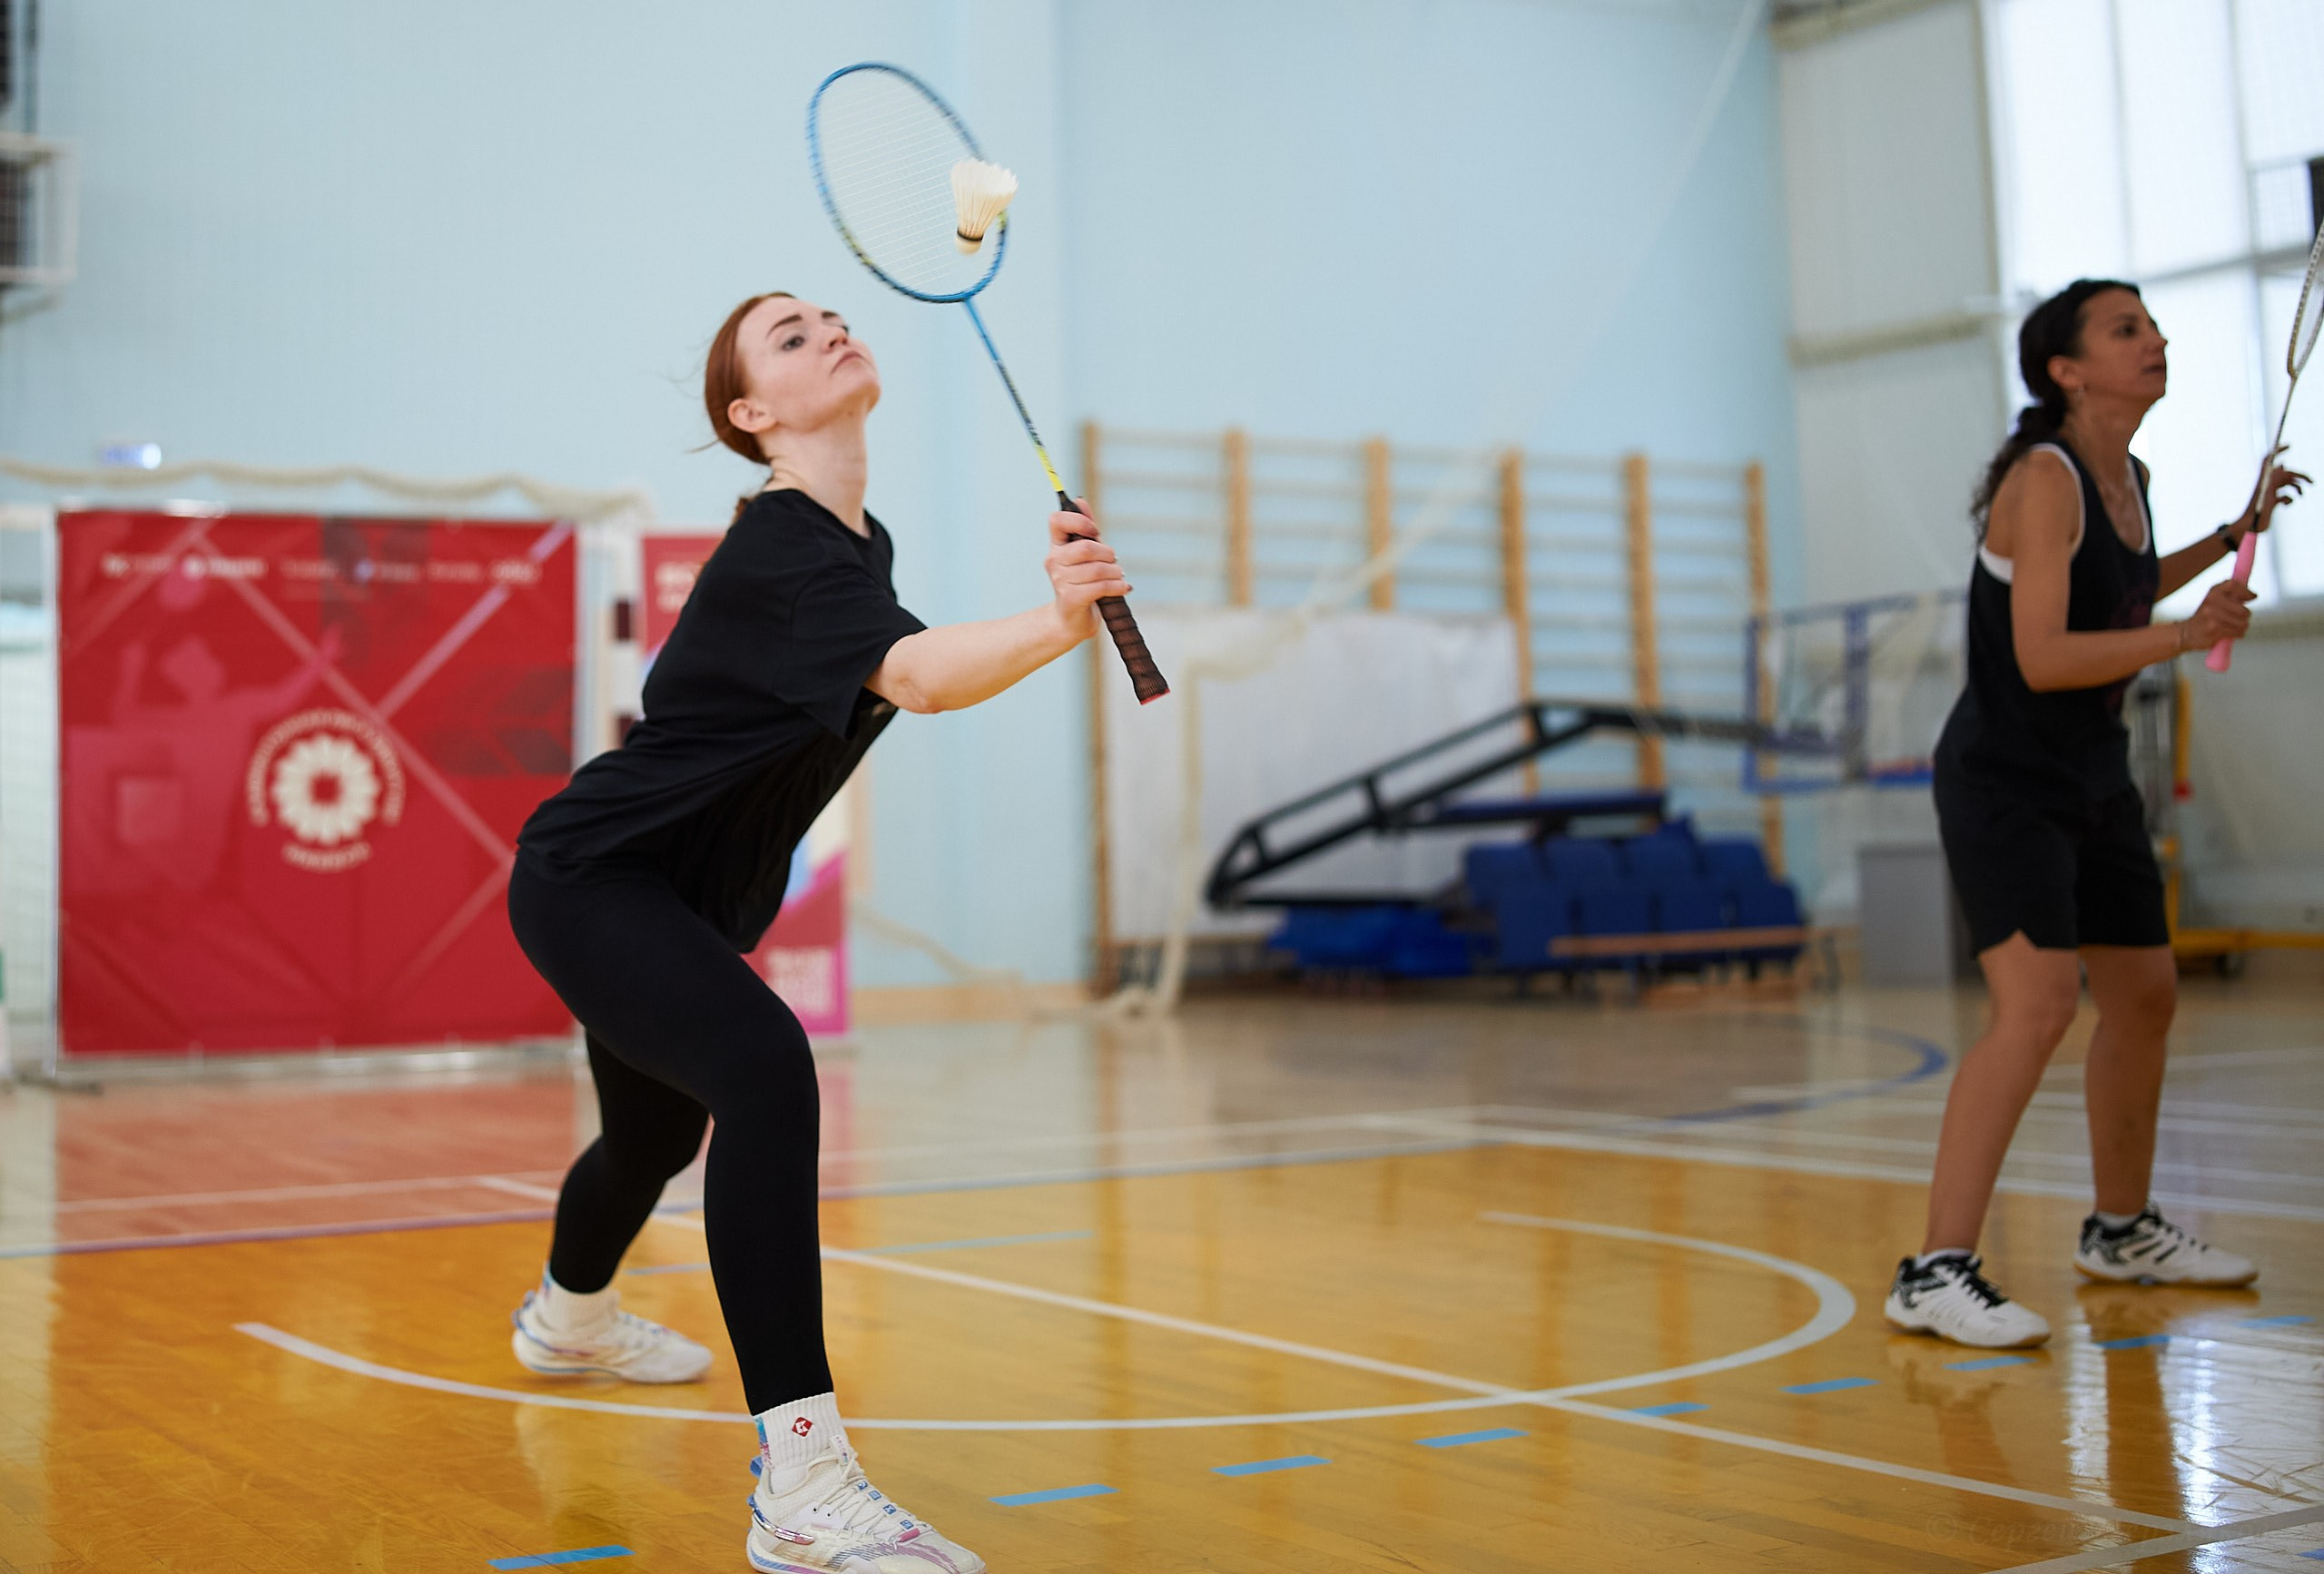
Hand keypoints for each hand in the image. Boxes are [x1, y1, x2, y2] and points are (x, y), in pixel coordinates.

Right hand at [1045, 501, 1129, 640]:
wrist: (1071, 621)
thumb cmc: (1082, 583)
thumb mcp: (1085, 555)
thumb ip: (1085, 529)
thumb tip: (1080, 500)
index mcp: (1056, 546)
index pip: (1057, 520)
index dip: (1078, 520)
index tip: (1093, 531)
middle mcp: (1054, 561)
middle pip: (1086, 548)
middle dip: (1107, 553)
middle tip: (1114, 560)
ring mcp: (1060, 581)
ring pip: (1097, 569)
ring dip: (1116, 572)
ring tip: (1119, 577)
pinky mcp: (1071, 598)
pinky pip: (1101, 587)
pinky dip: (1118, 586)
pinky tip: (1124, 588)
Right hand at [2179, 578, 2253, 650]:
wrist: (2185, 633)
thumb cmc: (2203, 617)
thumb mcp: (2212, 600)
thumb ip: (2230, 594)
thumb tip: (2252, 594)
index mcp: (2212, 593)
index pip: (2233, 585)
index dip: (2246, 591)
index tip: (2252, 597)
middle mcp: (2212, 603)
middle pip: (2243, 609)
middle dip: (2245, 615)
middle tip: (2239, 617)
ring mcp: (2213, 617)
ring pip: (2242, 623)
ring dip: (2242, 626)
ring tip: (2234, 626)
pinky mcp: (2214, 630)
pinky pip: (2237, 632)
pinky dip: (2238, 634)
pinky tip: (2231, 633)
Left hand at [2242, 446, 2308, 534]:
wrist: (2250, 526)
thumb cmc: (2256, 510)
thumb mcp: (2265, 492)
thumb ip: (2273, 478)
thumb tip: (2283, 465)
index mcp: (2265, 478)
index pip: (2270, 459)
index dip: (2278, 451)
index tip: (2289, 445)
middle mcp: (2267, 484)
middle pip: (2288, 475)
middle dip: (2301, 477)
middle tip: (2312, 482)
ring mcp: (2270, 493)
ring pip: (2288, 485)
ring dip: (2298, 488)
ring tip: (2301, 495)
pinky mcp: (2272, 503)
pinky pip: (2285, 496)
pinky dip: (2289, 499)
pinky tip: (2285, 504)